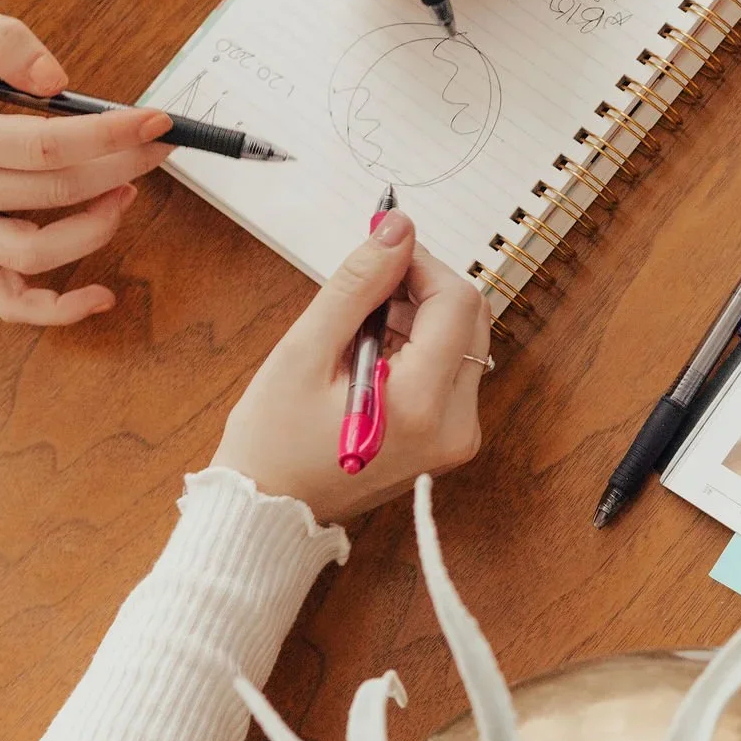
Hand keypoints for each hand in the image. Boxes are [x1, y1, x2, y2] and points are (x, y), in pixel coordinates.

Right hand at [0, 9, 174, 323]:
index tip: (157, 121)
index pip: (45, 146)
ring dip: (99, 228)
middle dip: (123, 167)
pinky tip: (102, 296)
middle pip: (55, 193)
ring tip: (127, 191)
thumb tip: (58, 80)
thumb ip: (4, 41)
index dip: (111, 136)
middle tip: (159, 145)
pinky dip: (56, 310)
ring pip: (37, 254)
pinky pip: (7, 300)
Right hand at [212, 212, 487, 523]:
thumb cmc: (274, 441)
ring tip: (360, 330)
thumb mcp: (305, 352)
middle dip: (423, 288)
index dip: (422, 264)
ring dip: (421, 317)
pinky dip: (421, 348)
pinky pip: (453, 370)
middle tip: (367, 287)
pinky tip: (374, 354)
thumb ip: (357, 285)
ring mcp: (459, 436)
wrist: (272, 512)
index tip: (382, 251)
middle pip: (469, 319)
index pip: (455, 302)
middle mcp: (457, 425)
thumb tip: (397, 229)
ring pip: (464, 341)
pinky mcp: (451, 439)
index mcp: (421, 405)